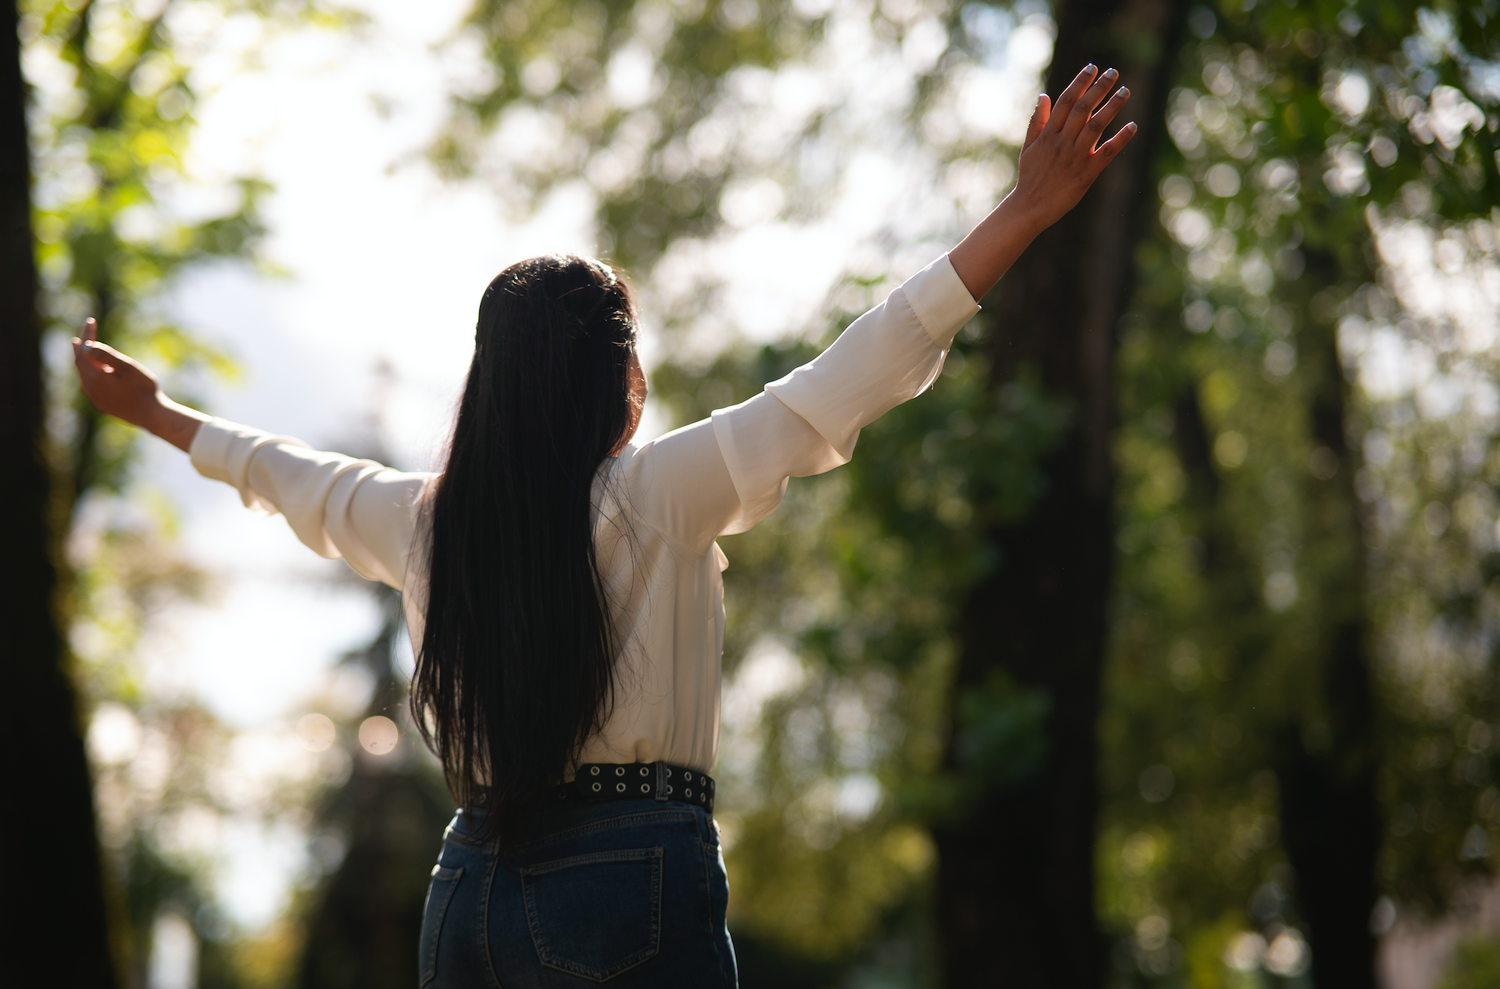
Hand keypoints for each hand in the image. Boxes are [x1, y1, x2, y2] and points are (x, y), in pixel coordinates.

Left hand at [72, 319, 207, 451]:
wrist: (151, 416)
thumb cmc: (144, 390)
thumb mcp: (129, 368)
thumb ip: (108, 356)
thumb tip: (88, 345)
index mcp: (94, 377)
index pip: (84, 351)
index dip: (87, 335)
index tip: (90, 321)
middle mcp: (90, 388)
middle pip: (80, 363)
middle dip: (81, 349)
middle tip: (80, 337)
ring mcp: (95, 397)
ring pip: (84, 375)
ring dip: (84, 361)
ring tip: (84, 352)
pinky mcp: (101, 404)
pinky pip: (90, 384)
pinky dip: (90, 373)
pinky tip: (96, 372)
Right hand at [947, 64, 1135, 300]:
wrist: (1030, 208)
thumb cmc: (1030, 178)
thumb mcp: (1028, 148)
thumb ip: (1036, 121)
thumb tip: (1043, 96)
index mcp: (1048, 134)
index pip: (1066, 101)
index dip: (1080, 82)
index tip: (1092, 67)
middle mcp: (1062, 142)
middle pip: (1083, 108)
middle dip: (1099, 88)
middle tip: (1114, 72)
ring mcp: (1075, 157)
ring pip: (1096, 125)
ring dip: (1112, 106)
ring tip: (1126, 91)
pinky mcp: (1087, 173)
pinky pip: (1107, 152)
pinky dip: (1120, 139)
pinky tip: (1133, 126)